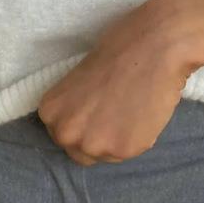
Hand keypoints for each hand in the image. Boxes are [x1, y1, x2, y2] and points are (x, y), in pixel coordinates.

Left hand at [37, 0, 203, 165]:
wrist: (153, 46)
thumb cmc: (117, 50)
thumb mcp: (78, 79)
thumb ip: (74, 107)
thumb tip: (83, 122)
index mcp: (50, 113)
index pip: (62, 136)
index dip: (83, 125)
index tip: (99, 111)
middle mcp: (66, 133)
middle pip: (80, 153)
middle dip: (98, 138)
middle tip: (117, 113)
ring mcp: (94, 144)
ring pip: (107, 156)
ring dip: (119, 140)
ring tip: (133, 109)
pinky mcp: (124, 151)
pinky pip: (132, 152)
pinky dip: (140, 138)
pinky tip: (145, 113)